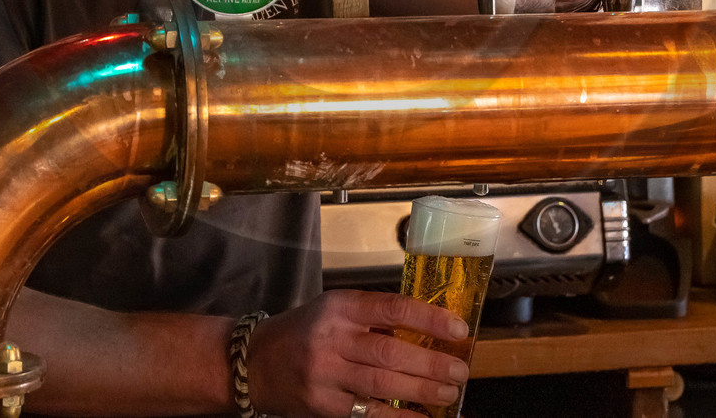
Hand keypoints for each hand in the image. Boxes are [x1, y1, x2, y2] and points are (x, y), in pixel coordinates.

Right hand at [247, 290, 471, 417]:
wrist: (255, 363)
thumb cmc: (305, 332)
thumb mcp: (334, 310)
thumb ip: (373, 317)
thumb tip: (428, 328)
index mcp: (339, 307)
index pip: (392, 308)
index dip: (429, 318)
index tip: (458, 328)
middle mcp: (332, 338)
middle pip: (390, 350)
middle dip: (431, 362)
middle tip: (460, 369)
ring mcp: (326, 374)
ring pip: (382, 383)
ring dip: (422, 389)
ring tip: (449, 392)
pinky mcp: (323, 405)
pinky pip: (368, 413)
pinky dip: (398, 416)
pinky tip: (421, 417)